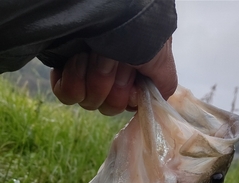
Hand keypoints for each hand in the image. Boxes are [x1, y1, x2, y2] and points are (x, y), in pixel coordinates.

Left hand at [50, 38, 176, 114]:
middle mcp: (109, 74)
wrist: (105, 6)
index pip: (126, 105)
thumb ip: (165, 82)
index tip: (130, 73)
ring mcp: (86, 73)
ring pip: (87, 102)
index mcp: (131, 74)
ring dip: (91, 79)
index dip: (126, 95)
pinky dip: (71, 80)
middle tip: (112, 57)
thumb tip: (158, 101)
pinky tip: (75, 60)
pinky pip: (65, 95)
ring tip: (92, 53)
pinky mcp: (64, 69)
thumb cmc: (136, 27)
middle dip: (109, 85)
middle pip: (107, 107)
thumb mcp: (161, 56)